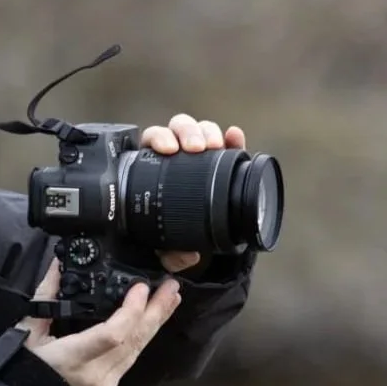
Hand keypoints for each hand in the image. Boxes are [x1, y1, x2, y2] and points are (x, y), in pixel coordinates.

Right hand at [17, 259, 181, 385]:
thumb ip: (46, 297)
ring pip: (137, 350)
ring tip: (169, 299)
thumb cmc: (21, 372)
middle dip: (156, 311)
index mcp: (70, 359)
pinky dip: (142, 338)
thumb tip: (57, 267)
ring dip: (155, 323)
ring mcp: (105, 385)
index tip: (140, 288)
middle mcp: (94, 375)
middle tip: (171, 287)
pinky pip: (130, 360)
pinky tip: (150, 324)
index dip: (131, 311)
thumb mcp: (27, 333)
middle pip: (134, 341)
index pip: (112, 335)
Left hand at [140, 113, 246, 272]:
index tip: (166, 149)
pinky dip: (233, 139)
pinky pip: (231, 144)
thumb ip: (171, 254)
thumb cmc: (172, 237)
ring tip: (214, 146)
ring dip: (208, 132)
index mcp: (152, 168)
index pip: (152, 141)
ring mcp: (201, 156)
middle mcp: (176, 156)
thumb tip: (187, 256)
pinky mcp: (226, 161)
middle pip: (177, 129)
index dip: (158, 138)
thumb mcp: (165, 248)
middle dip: (186, 132)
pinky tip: (234, 137)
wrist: (196, 241)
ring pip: (202, 131)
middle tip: (194, 148)